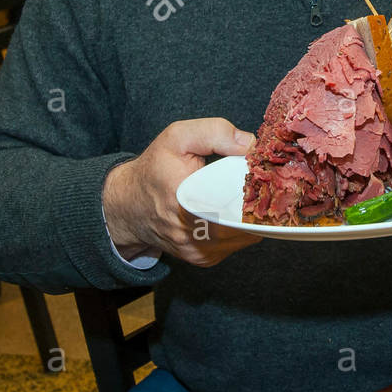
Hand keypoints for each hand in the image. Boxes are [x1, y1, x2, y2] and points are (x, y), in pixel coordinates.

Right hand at [102, 118, 261, 266]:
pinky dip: (242, 227)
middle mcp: (190, 233)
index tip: (262, 173)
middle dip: (258, 201)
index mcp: (183, 199)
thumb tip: (249, 145)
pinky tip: (236, 210)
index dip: (256, 187)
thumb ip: (214, 133)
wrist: (129, 205)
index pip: (237, 200)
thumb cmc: (156, 169)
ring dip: (252, 216)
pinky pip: (237, 243)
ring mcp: (198, 250)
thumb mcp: (178, 137)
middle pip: (247, 220)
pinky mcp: (202, 258)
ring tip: (249, 194)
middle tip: (260, 181)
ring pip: (246, 235)